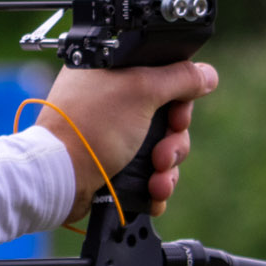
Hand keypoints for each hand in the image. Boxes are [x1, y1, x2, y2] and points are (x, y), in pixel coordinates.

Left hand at [35, 60, 219, 221]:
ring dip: (166, 168)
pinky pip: (145, 171)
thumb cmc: (91, 128)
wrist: (59, 178)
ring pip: (160, 148)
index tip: (178, 117)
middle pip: (167, 117)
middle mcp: (109, 99)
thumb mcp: (141, 90)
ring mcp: (109, 133)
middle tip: (163, 154)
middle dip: (173, 142)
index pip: (164, 78)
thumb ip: (179, 77)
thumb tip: (206, 74)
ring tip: (156, 181)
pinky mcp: (110, 162)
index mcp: (111, 72)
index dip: (179, 100)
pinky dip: (153, 183)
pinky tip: (153, 192)